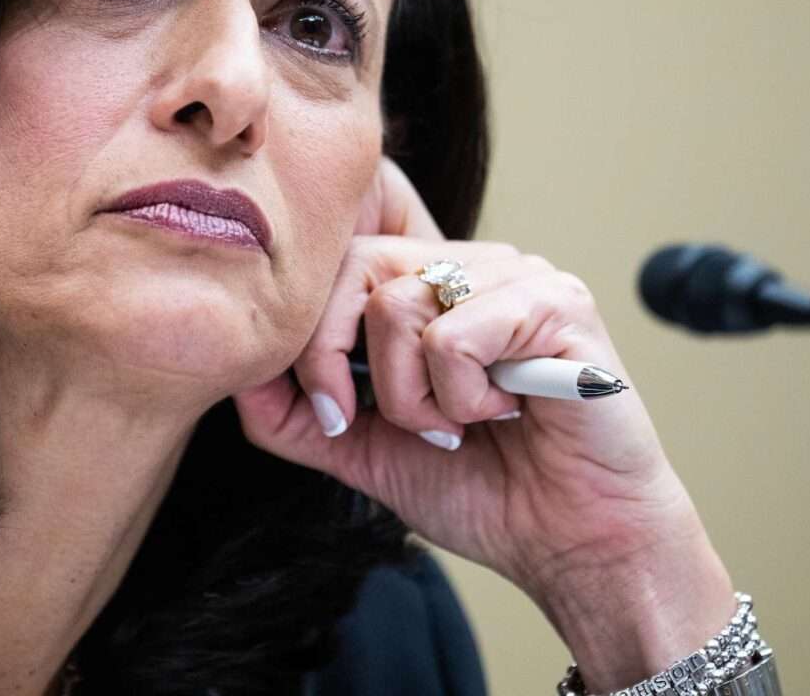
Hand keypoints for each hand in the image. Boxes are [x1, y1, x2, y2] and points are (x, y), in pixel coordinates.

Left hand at [232, 156, 734, 687]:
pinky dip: (463, 397)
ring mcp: (519, 275)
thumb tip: (235, 370)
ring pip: (400, 304)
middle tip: (383, 425)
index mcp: (432, 287)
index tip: (333, 417)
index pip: (335, 263)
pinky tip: (506, 414)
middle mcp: (473, 265)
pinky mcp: (558, 303)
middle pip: (355, 269)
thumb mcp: (366, 450)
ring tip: (461, 426)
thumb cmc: (484, 492)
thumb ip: (296, 412)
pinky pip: (455, 335)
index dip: (309, 339)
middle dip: (341, 362)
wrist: (574, 547)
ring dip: (412, 396)